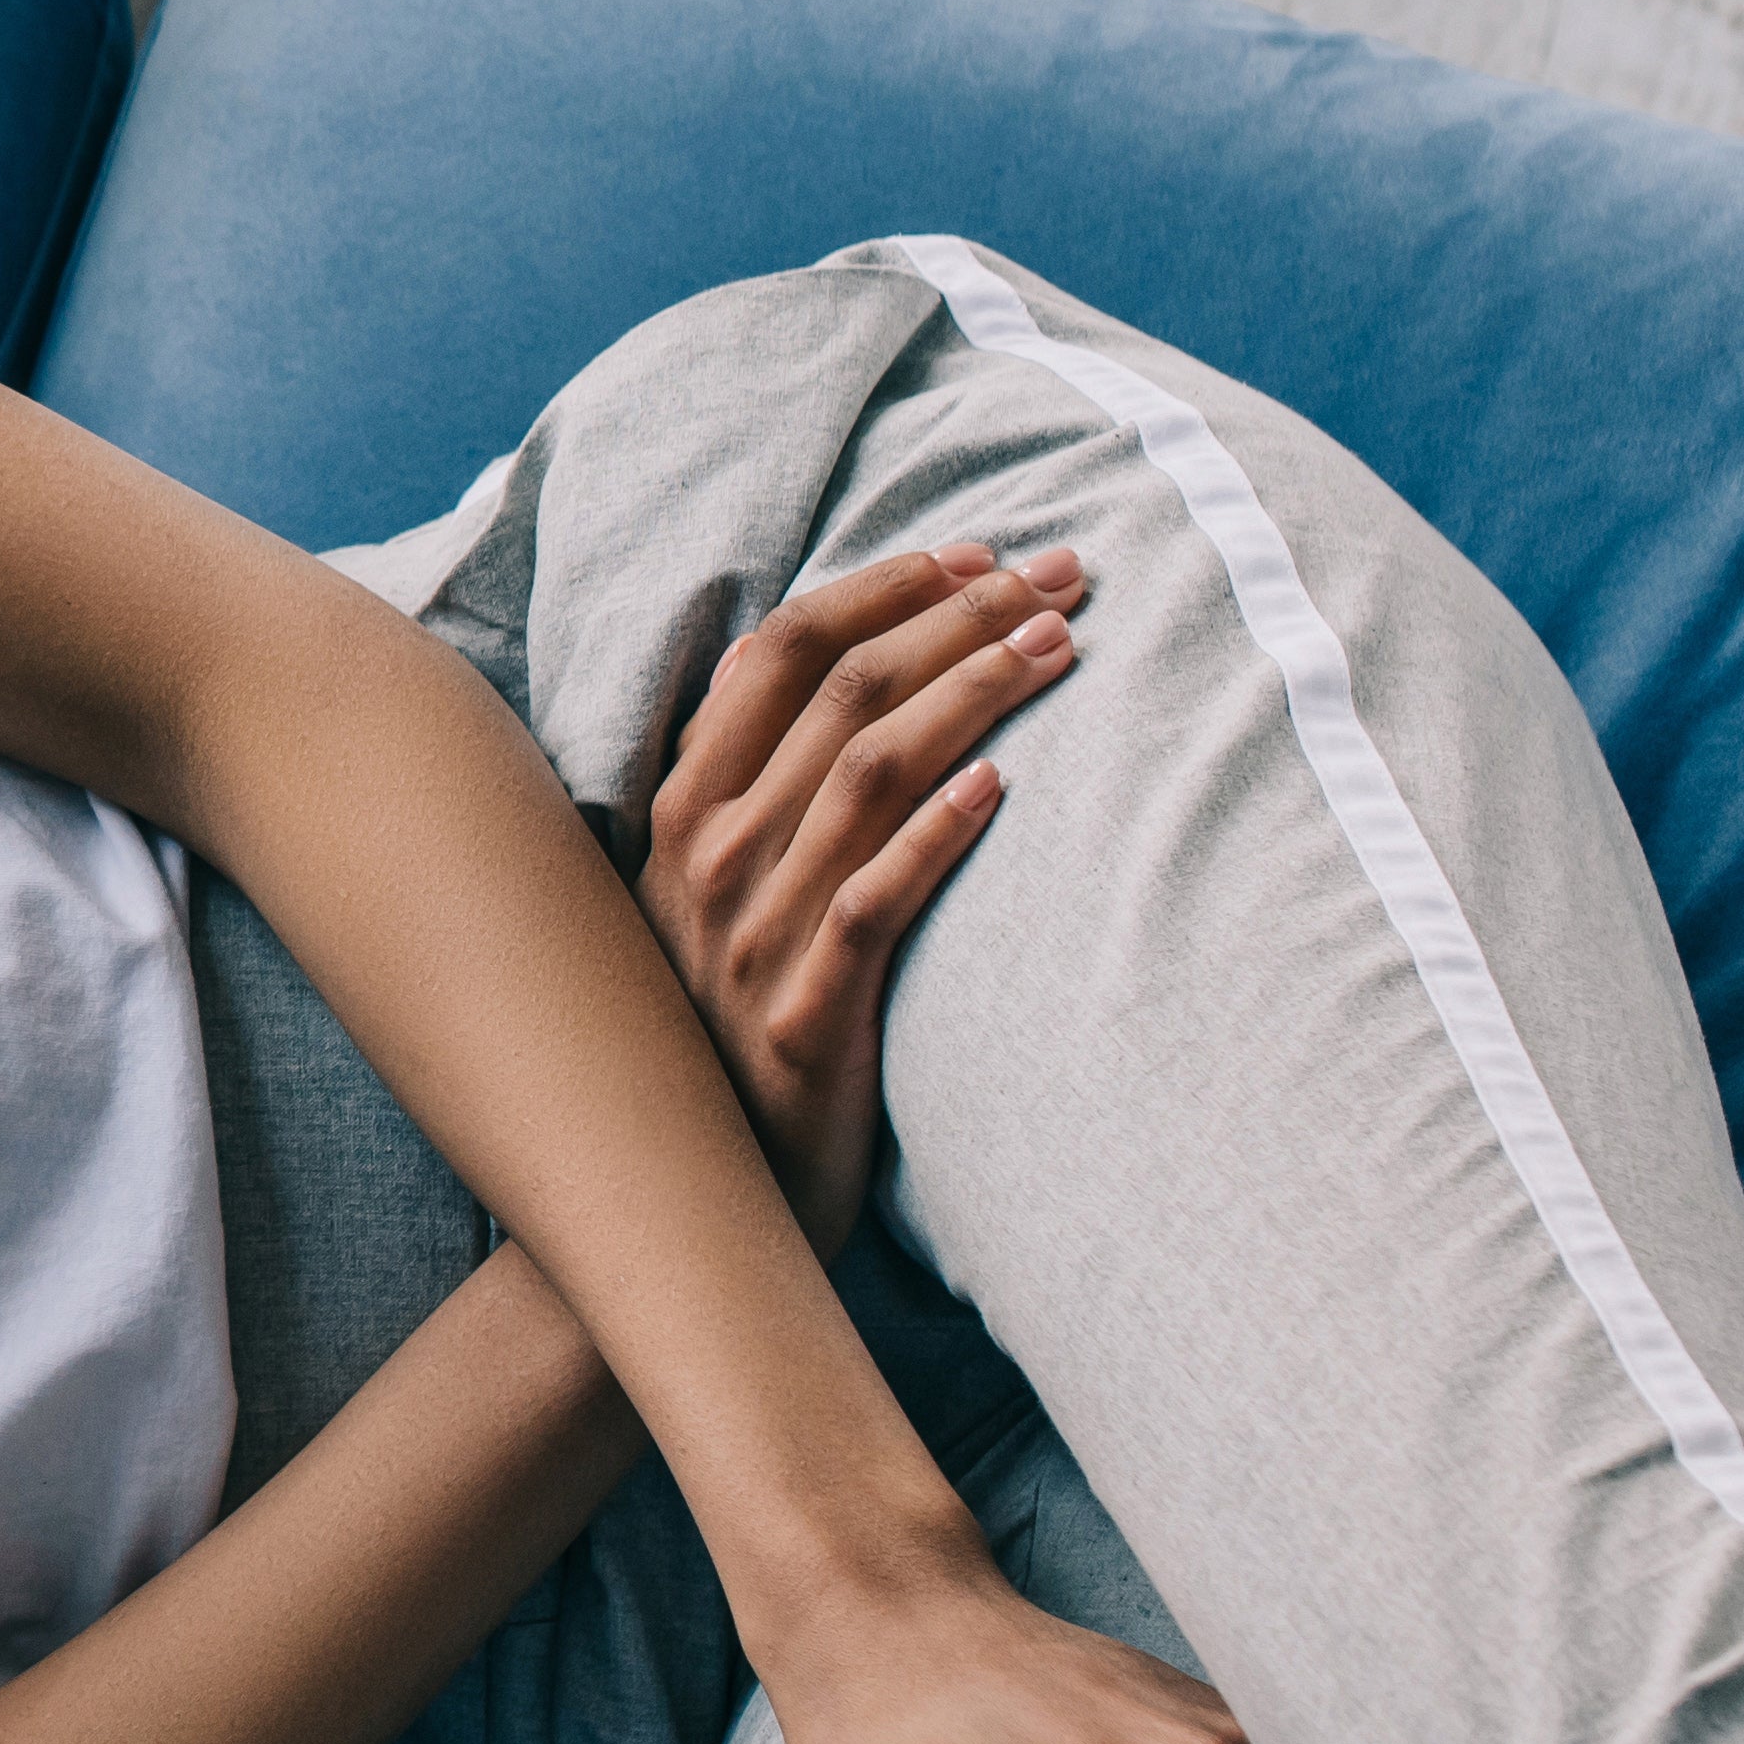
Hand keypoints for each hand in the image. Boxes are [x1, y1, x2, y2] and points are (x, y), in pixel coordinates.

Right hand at [634, 538, 1078, 1255]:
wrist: (696, 1192)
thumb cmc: (730, 1022)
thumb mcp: (714, 894)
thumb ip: (757, 790)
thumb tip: (843, 675)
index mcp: (682, 807)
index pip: (776, 651)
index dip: (878, 587)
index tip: (975, 551)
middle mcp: (704, 855)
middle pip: (840, 690)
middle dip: (957, 615)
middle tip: (1061, 576)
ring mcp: (750, 933)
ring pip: (867, 772)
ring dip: (972, 693)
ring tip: (1061, 646)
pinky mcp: (805, 1011)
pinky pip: (874, 902)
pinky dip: (936, 835)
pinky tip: (1000, 787)